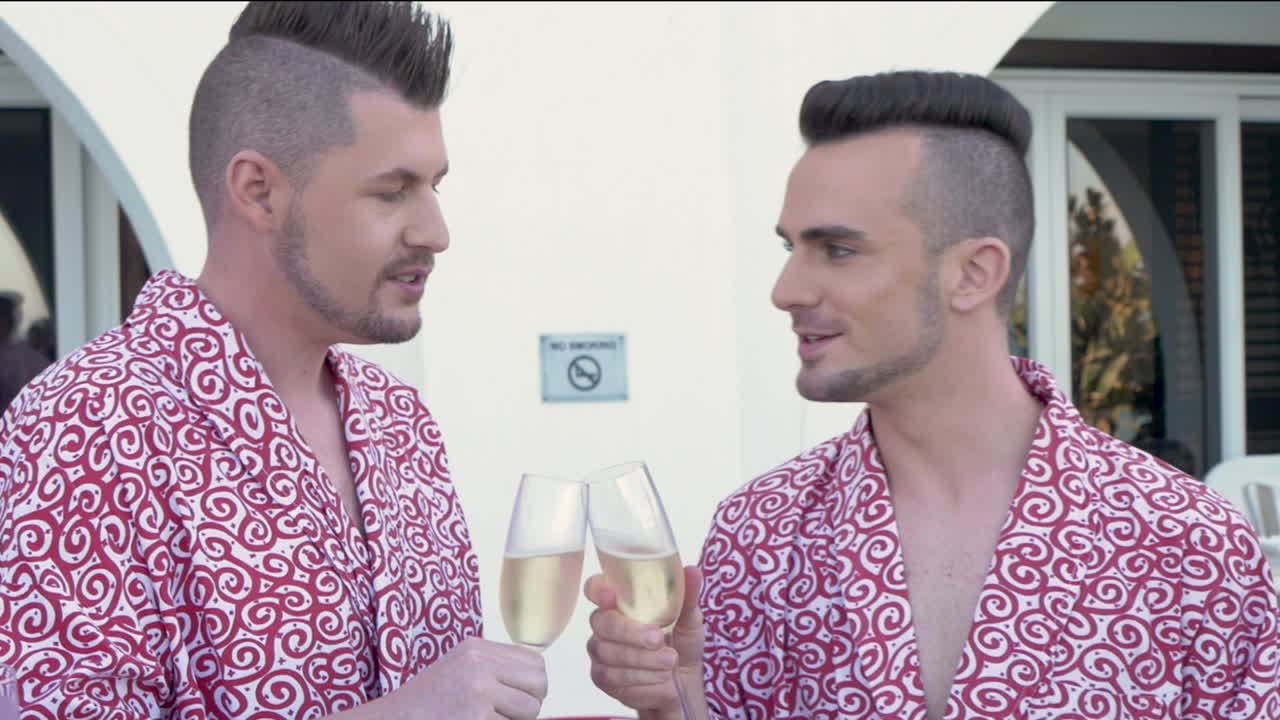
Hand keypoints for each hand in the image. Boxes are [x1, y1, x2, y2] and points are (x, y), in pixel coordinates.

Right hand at [332, 637, 546, 718]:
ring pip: (531, 710)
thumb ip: (495, 668)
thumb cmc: (427, 703)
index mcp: (476, 648)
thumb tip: (539, 683)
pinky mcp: (477, 717)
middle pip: (540, 683)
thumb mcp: (459, 669)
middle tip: (507, 715)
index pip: (535, 662)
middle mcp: (479, 663)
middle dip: (531, 704)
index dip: (532, 686)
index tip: (517, 698)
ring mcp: (478, 690)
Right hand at [584, 565, 704, 717]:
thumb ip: (687, 595)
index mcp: (620, 601)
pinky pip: (612, 675)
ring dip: (642, 658)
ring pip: (609, 651)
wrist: (684, 683)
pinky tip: (659, 675)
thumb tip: (692, 570)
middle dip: (630, 632)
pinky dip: (639, 676)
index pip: (595, 588)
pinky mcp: (601, 676)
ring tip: (670, 661)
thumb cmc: (681, 642)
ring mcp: (600, 649)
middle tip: (658, 638)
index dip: (598, 589)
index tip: (611, 595)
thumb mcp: (689, 619)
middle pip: (602, 622)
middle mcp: (604, 623)